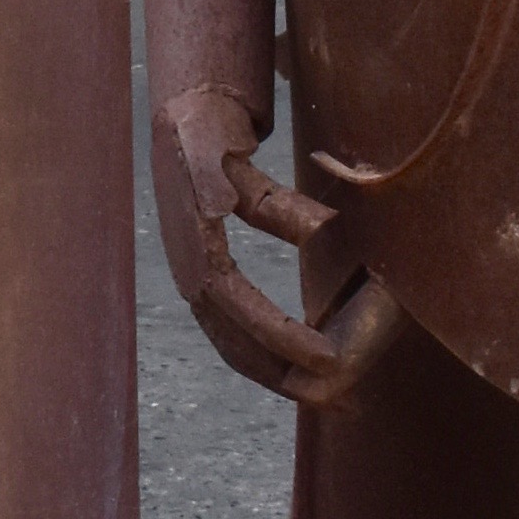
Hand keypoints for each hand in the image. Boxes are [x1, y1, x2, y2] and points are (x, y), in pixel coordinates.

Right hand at [152, 85, 397, 407]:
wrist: (179, 119)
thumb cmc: (207, 131)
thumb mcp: (227, 152)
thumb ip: (255, 191)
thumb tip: (287, 223)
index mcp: (195, 246)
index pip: (237, 304)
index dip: (280, 335)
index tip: (326, 358)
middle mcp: (191, 273)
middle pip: (234, 342)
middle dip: (283, 375)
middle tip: (339, 399)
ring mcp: (196, 280)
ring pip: (235, 344)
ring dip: (278, 374)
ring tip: (328, 396)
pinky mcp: (209, 277)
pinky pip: (238, 329)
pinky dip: (269, 352)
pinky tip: (302, 361)